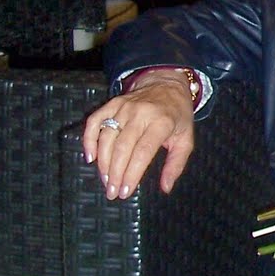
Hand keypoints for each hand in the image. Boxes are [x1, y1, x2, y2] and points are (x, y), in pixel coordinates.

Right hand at [82, 75, 196, 200]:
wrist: (167, 84)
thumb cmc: (177, 116)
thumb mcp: (185, 139)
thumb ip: (176, 165)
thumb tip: (166, 187)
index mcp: (161, 122)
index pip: (143, 152)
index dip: (132, 173)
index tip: (126, 191)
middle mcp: (141, 113)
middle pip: (122, 147)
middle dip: (115, 173)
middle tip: (112, 192)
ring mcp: (124, 107)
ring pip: (107, 137)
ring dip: (104, 162)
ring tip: (106, 180)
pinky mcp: (112, 103)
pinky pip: (95, 122)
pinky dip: (89, 140)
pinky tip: (91, 158)